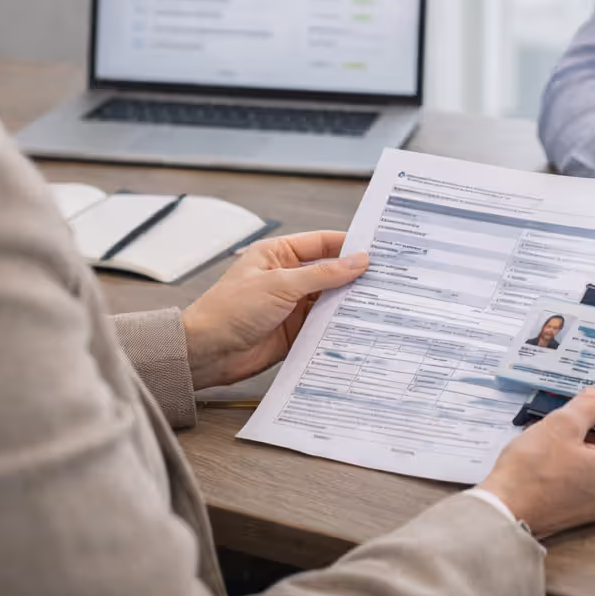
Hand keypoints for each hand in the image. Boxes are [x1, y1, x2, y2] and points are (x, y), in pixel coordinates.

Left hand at [182, 231, 368, 389]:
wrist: (207, 352)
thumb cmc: (229, 310)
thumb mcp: (280, 285)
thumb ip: (322, 274)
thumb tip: (357, 261)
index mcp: (278, 254)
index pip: (322, 243)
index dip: (349, 245)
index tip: (377, 249)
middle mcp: (287, 277)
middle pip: (330, 272)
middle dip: (354, 276)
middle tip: (387, 278)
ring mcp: (291, 305)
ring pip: (329, 300)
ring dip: (349, 303)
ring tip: (380, 302)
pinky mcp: (294, 331)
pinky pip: (323, 325)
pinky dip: (339, 326)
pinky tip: (358, 326)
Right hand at [477, 379, 594, 538]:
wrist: (503, 511)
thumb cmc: (532, 472)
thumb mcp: (563, 424)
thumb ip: (591, 404)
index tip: (589, 406)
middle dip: (587, 432)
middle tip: (563, 424)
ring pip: (593, 464)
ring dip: (574, 448)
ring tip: (550, 441)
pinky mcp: (578, 513)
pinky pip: (581, 480)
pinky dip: (568, 467)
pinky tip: (546, 458)